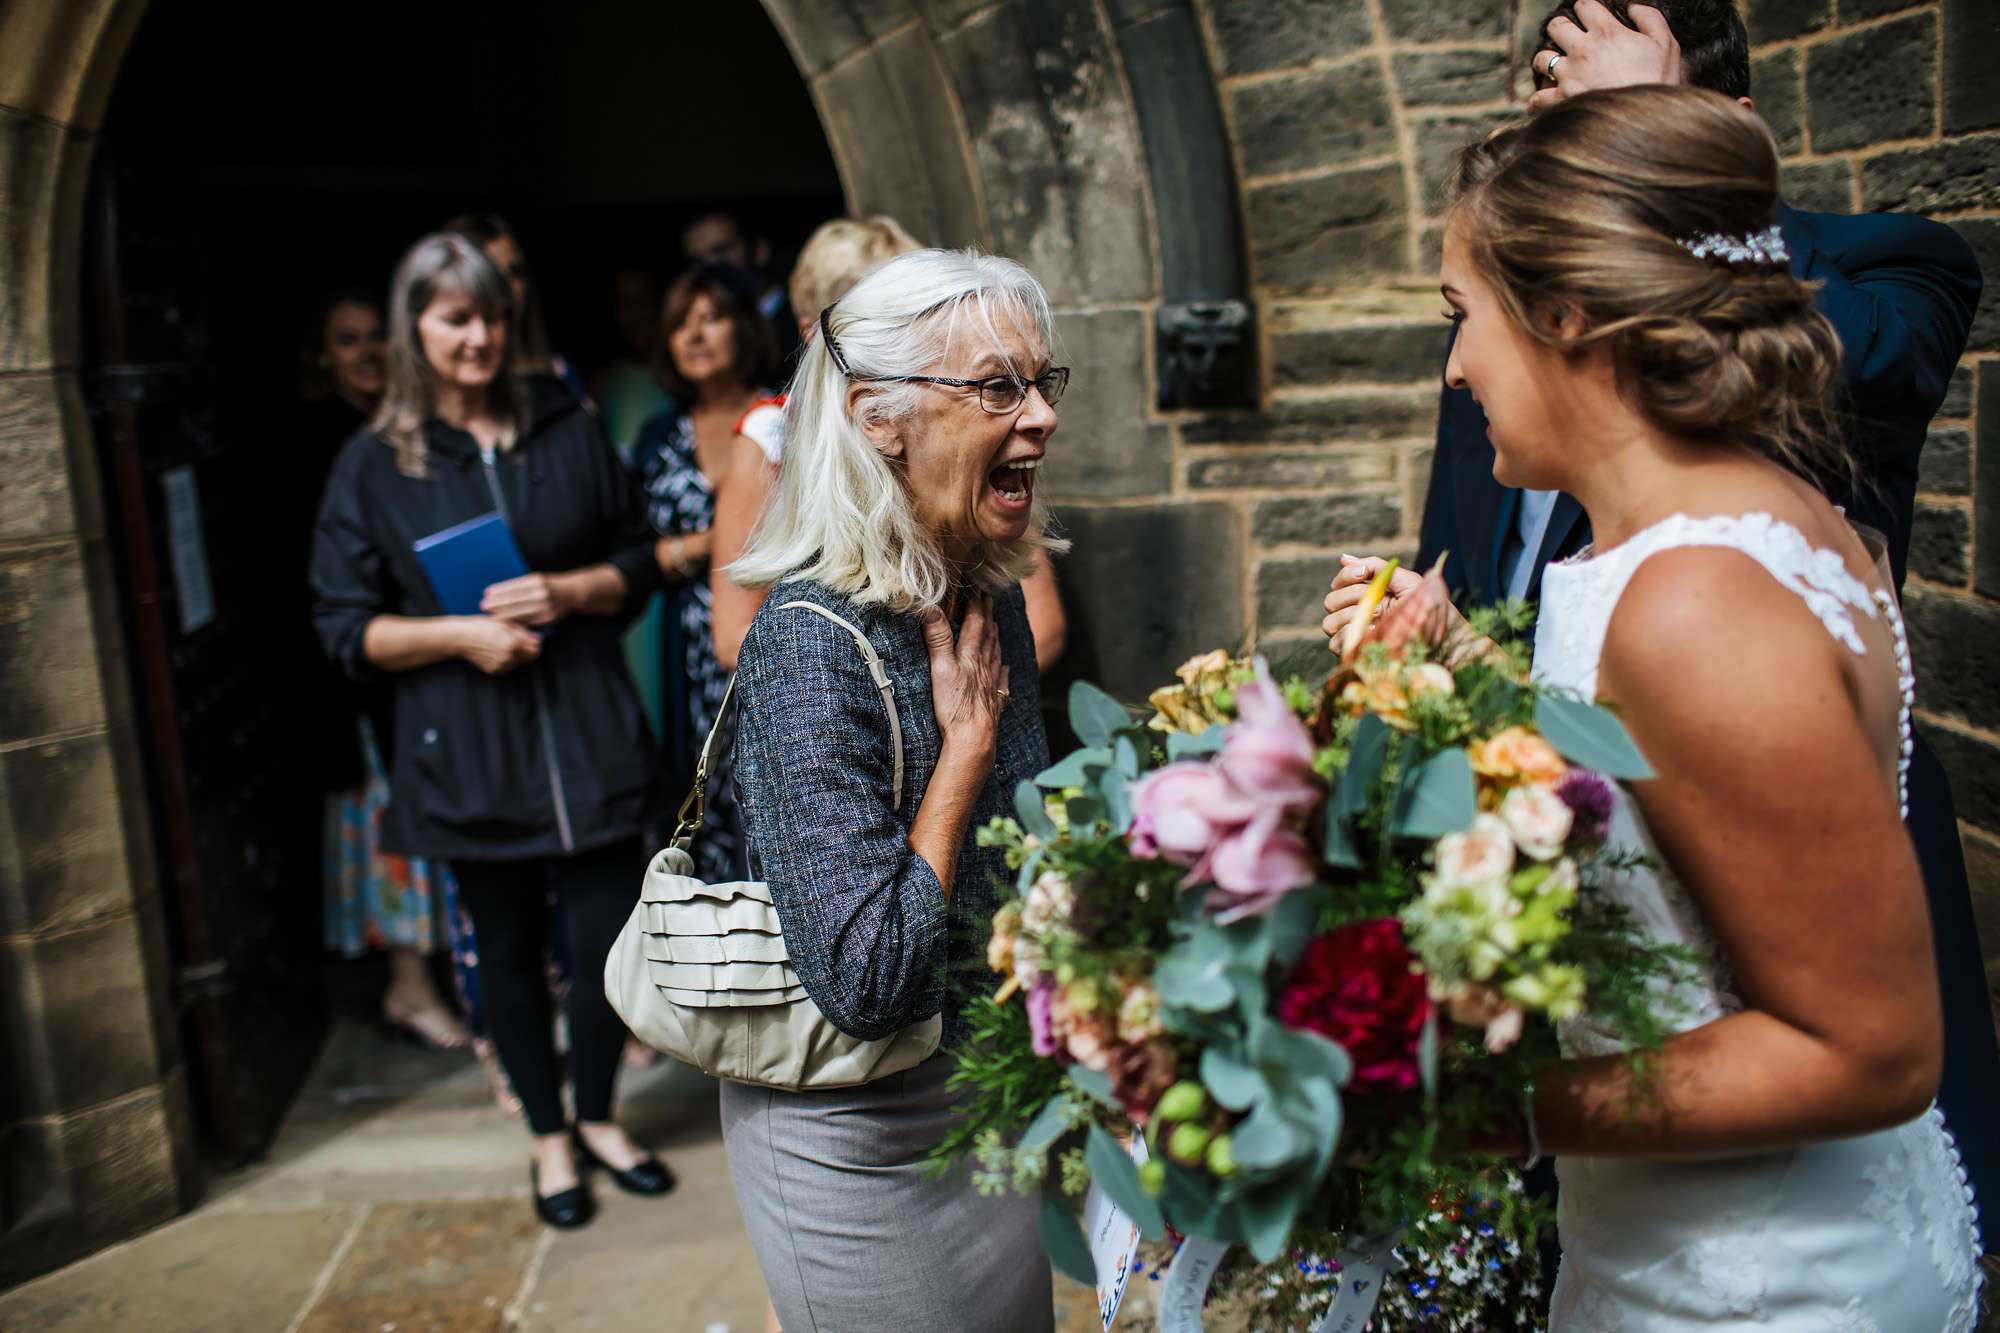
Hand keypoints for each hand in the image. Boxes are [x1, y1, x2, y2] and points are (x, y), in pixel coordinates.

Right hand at [456, 616, 541, 674]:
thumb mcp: (505, 623)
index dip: (534, 645)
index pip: (535, 651)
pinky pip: (507, 667)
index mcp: (514, 644)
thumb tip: (538, 639)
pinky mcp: (494, 671)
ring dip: (516, 656)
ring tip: (503, 645)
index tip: (530, 640)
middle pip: (528, 659)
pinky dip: (506, 661)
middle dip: (525, 650)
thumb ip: (524, 632)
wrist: (462, 638)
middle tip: (514, 641)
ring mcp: (501, 666)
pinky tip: (496, 651)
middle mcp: (509, 657)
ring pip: (518, 663)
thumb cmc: (483, 626)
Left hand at [480, 572, 569, 626]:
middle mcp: (542, 593)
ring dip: (504, 615)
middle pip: (515, 600)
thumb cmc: (549, 585)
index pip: (514, 586)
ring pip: (521, 613)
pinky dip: (516, 623)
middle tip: (483, 606)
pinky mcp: (548, 619)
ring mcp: (546, 607)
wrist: (573, 593)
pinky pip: (529, 622)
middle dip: (498, 604)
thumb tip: (497, 592)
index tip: (486, 593)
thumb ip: (521, 586)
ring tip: (491, 616)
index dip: (499, 591)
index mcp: (537, 581)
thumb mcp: (537, 579)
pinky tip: (506, 623)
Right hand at [922, 595, 1008, 761]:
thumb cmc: (955, 706)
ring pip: (996, 654)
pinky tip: (1005, 668)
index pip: (976, 622)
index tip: (975, 587)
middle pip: (988, 634)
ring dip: (995, 636)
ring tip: (996, 625)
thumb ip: (938, 638)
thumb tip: (930, 607)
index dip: (976, 603)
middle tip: (989, 598)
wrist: (974, 739)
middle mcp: (985, 666)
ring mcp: (991, 684)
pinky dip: (1003, 670)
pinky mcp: (993, 702)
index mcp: (972, 655)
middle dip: (987, 614)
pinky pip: (1001, 681)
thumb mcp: (941, 669)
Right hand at [1321, 554, 1423, 650]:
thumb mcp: (1404, 579)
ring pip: (1329, 623)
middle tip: (1377, 598)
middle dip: (1351, 595)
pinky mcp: (1358, 653)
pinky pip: (1336, 643)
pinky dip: (1351, 634)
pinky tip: (1373, 631)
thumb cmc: (1427, 605)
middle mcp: (1357, 615)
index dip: (1346, 576)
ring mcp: (1357, 635)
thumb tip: (1342, 558)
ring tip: (1376, 614)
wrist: (1441, 632)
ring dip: (1350, 615)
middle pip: (1330, 602)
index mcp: (1366, 596)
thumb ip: (1374, 567)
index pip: (1338, 584)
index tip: (1363, 573)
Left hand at [1527, 0, 1679, 112]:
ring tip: (1552, 67)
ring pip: (1541, 58)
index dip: (1585, 7)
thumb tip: (1633, 6)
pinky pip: (1537, 98)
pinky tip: (1539, 103)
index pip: (1585, 6)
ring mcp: (1568, 75)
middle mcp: (1582, 50)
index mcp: (1606, 32)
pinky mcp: (1560, 101)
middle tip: (1567, 37)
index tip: (1588, 15)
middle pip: (1557, 26)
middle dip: (1561, 28)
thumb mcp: (1666, 44)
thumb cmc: (1658, 82)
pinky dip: (1537, 101)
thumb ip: (1650, 18)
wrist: (1644, 119)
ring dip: (1545, 61)